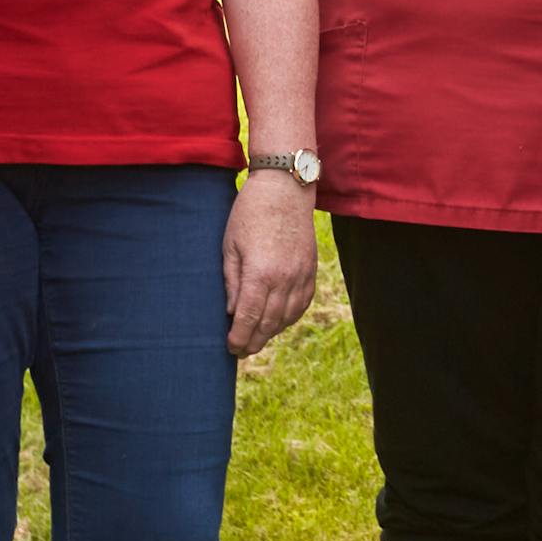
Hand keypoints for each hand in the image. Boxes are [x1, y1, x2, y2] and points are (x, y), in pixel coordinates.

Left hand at [223, 169, 318, 358]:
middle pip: (268, 324)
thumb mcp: (230, 246)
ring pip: (287, 318)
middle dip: (253, 342)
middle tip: (241, 351)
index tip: (230, 347)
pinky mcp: (311, 270)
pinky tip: (279, 321)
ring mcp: (301, 275)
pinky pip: (302, 304)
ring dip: (271, 333)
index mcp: (260, 274)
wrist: (285, 189)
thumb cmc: (250, 213)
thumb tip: (232, 313)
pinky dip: (290, 318)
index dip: (238, 338)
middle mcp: (284, 279)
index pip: (248, 319)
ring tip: (257, 339)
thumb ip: (232, 282)